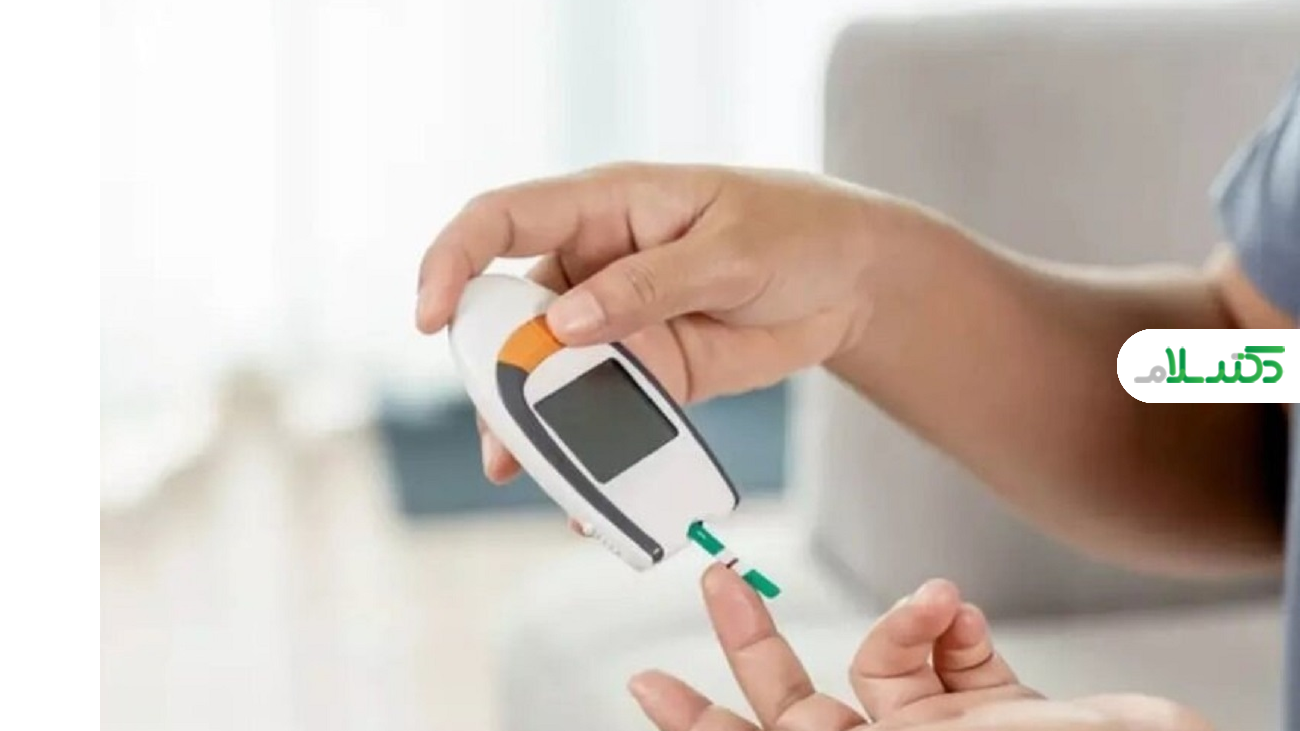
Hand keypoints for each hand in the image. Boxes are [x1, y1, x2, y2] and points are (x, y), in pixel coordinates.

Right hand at [416, 164, 891, 483]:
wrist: (853, 281)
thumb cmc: (797, 231)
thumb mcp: (733, 249)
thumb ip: (652, 283)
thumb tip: (566, 323)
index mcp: (604, 207)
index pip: (500, 221)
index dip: (452, 262)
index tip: (432, 318)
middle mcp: (594, 266)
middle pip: (510, 317)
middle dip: (491, 377)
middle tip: (500, 439)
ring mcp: (617, 324)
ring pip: (549, 376)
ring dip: (535, 428)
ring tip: (544, 479)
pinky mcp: (649, 372)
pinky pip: (603, 413)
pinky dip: (589, 453)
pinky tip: (587, 496)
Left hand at [627, 567, 1213, 730]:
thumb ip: (887, 726)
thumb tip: (770, 730)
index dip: (699, 726)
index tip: (647, 686)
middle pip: (799, 707)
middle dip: (754, 642)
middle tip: (718, 582)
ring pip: (877, 664)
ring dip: (895, 619)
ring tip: (931, 599)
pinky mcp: (1000, 709)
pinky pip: (955, 653)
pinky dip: (954, 626)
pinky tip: (962, 617)